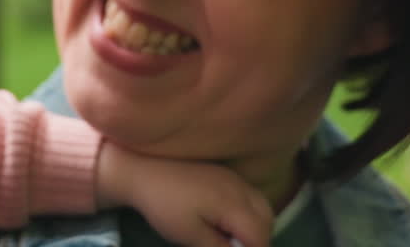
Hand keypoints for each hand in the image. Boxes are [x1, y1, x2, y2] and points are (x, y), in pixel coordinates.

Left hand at [95, 142, 272, 246]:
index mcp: (234, 204)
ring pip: (260, 204)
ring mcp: (232, 177)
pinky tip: (225, 219)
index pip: (260, 235)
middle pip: (266, 218)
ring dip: (254, 224)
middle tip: (233, 246)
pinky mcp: (223, 173)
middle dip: (258, 238)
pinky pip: (247, 194)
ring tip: (230, 236)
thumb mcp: (191, 236)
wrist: (142, 170)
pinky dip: (246, 210)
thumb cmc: (165, 205)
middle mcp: (239, 187)